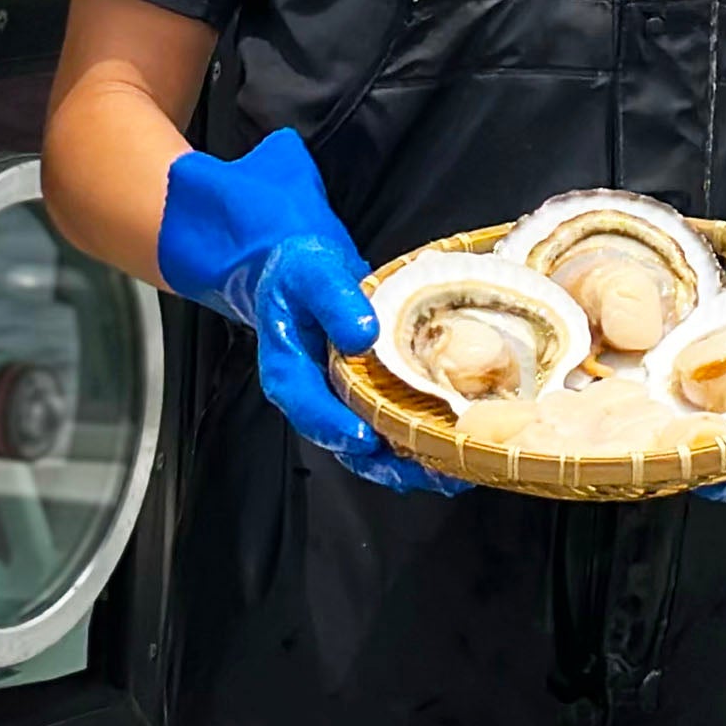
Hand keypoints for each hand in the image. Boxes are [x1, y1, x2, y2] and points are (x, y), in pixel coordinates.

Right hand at [158, 129, 467, 495]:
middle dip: (387, 461)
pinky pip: (386, 418)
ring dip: (408, 458)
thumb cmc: (287, 253)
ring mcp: (335, 385)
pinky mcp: (361, 380)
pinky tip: (453, 446)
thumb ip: (331, 295)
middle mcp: (311, 381)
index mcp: (287, 356)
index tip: (365, 439)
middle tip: (434, 475)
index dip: (333, 423)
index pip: (305, 399)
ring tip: (454, 473)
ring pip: (367, 435)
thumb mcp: (305, 262)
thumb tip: (361, 332)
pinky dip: (415, 435)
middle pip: (343, 435)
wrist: (270, 251)